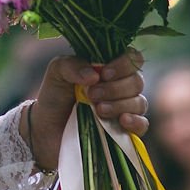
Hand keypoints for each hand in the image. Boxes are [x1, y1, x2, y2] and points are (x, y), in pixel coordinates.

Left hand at [26, 51, 146, 173]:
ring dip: (119, 105)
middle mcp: (122, 86)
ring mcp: (125, 109)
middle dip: (115, 88)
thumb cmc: (54, 94)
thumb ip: (72, 65)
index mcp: (110, 67)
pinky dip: (135, 122)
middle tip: (92, 95)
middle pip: (137, 81)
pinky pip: (143, 125)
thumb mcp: (57, 72)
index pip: (133, 58)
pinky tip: (122, 121)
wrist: (46, 128)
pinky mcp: (125, 131)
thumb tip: (95, 74)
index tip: (104, 73)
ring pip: (140, 102)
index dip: (124, 64)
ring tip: (98, 110)